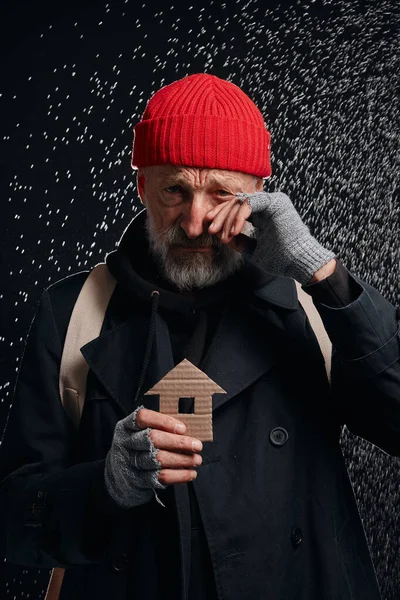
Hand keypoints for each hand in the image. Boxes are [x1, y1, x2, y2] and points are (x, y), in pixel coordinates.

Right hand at [104, 405, 202, 508]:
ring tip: (196, 459)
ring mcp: (131, 462)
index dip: (164, 421)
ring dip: (182, 459)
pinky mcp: (138, 479)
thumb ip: (158, 429)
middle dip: (179, 442)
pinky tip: (190, 473)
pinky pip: (161, 477)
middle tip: (197, 445)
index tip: (182, 428)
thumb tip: (188, 429)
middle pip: (153, 438)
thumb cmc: (136, 449)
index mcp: (127, 427)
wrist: (117, 478)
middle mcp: (126, 443)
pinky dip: (179, 475)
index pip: (143, 417)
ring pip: (159, 459)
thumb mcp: (139, 434)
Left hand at [207, 191, 335, 284]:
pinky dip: (238, 217)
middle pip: (236, 202)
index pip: (237, 208)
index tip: (210, 228)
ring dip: (228, 218)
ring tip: (223, 235)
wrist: (298, 264)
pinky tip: (234, 232)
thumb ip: (238, 240)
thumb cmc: (280, 259)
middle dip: (220, 216)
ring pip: (240, 201)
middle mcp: (268, 204)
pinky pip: (249, 204)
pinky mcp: (275, 202)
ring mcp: (272, 201)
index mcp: (263, 213)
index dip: (221, 216)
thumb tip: (220, 235)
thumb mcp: (252, 249)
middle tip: (211, 230)